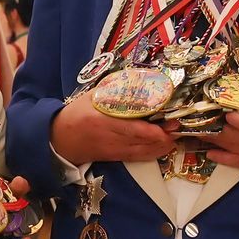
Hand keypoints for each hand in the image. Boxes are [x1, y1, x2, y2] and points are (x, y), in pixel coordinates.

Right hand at [49, 97, 175, 165]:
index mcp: (103, 121)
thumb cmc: (76, 113)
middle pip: (142, 143)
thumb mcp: (92, 96)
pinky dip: (153, 153)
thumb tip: (140, 79)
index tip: (169, 124)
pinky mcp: (115, 158)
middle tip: (178, 127)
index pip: (132, 129)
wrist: (59, 140)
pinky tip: (164, 146)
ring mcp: (114, 151)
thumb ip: (115, 90)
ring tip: (175, 135)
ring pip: (143, 152)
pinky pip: (138, 158)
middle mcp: (110, 139)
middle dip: (164, 137)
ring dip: (162, 146)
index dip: (153, 131)